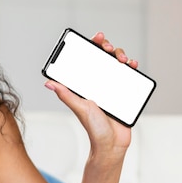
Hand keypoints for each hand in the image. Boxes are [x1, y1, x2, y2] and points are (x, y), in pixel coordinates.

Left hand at [44, 31, 132, 161]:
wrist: (112, 145)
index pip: (88, 61)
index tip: (97, 38)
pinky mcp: (125, 94)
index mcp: (86, 85)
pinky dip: (132, 69)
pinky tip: (133, 66)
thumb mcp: (80, 108)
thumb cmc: (94, 128)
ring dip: (121, 57)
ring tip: (123, 60)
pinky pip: (130, 78)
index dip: (92, 46)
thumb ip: (66, 95)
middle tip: (109, 49)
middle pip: (104, 59)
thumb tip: (48, 82)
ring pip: (118, 66)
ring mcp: (113, 88)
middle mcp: (99, 84)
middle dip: (109, 49)